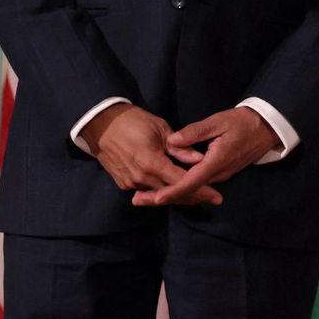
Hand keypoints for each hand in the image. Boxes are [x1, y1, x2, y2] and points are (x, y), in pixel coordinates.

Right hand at [80, 103, 219, 205]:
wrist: (102, 124)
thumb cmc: (134, 121)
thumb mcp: (161, 129)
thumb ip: (180, 148)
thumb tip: (200, 160)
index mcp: (151, 162)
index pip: (182, 181)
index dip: (201, 190)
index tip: (217, 197)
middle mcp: (140, 177)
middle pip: (172, 193)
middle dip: (192, 196)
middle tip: (210, 197)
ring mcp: (130, 182)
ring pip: (159, 194)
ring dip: (177, 195)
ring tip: (197, 195)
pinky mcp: (123, 183)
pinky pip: (147, 191)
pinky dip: (162, 191)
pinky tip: (174, 188)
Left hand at [130, 107, 281, 207]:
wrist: (266, 128)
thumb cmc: (243, 122)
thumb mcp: (219, 121)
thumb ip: (195, 132)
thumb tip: (173, 141)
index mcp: (216, 162)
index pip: (191, 182)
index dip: (171, 191)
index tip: (154, 197)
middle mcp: (217, 174)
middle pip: (188, 191)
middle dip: (163, 197)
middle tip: (137, 199)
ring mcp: (220, 175)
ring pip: (192, 190)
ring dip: (169, 194)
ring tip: (145, 196)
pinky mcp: (220, 173)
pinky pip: (198, 185)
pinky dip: (180, 188)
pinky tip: (165, 186)